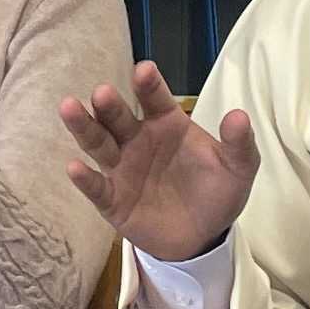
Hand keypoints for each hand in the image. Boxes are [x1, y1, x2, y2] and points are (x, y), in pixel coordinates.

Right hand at [58, 61, 259, 264]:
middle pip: (118, 117)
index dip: (148, 84)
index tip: (143, 71)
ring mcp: (122, 168)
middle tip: (102, 93)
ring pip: (98, 144)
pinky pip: (96, 188)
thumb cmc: (216, 192)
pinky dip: (85, 179)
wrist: (204, 238)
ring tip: (69, 107)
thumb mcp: (237, 168)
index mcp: (166, 123)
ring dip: (84, 126)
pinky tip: (75, 168)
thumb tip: (240, 115)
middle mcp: (138, 140)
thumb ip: (239, 144)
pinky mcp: (112, 200)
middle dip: (109, 105)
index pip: (154, 99)